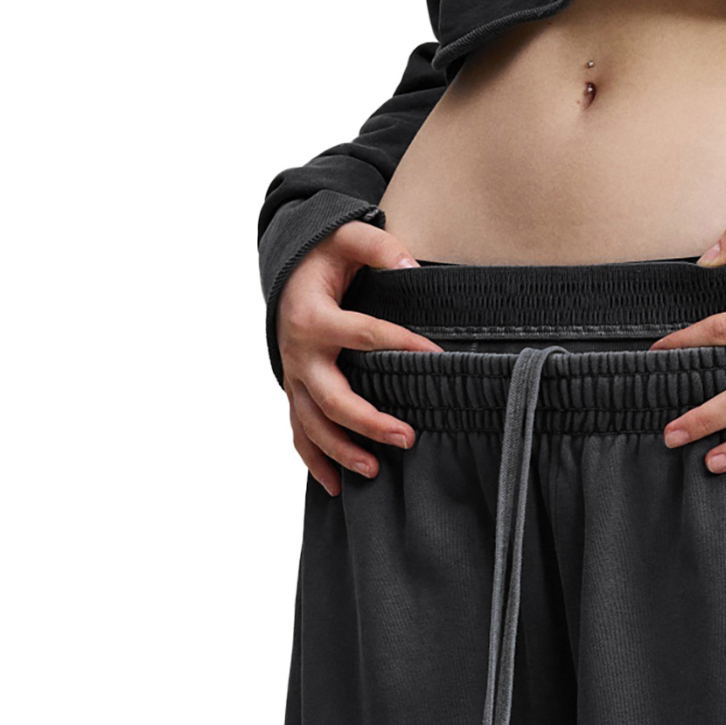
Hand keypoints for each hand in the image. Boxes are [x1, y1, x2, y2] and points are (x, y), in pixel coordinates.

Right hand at [276, 221, 442, 495]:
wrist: (286, 269)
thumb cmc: (323, 256)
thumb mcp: (346, 237)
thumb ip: (378, 246)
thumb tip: (411, 266)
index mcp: (313, 315)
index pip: (363, 335)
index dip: (402, 345)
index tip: (439, 356)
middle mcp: (298, 352)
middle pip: (333, 397)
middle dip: (369, 422)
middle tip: (408, 437)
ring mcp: (293, 377)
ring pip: (312, 425)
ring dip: (341, 452)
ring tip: (375, 472)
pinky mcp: (294, 391)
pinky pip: (299, 433)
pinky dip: (315, 462)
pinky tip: (337, 487)